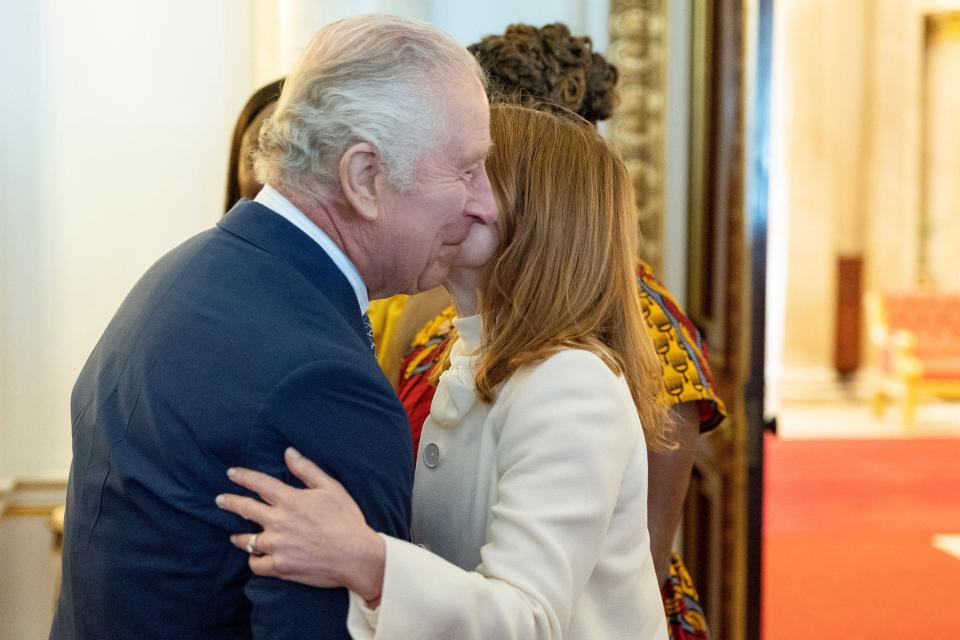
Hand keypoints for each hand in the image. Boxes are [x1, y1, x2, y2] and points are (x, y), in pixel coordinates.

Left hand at [215, 447, 385, 603]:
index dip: (243, 476)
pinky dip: (254, 560)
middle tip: (220, 499)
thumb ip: (306, 469)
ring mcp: (277, 545)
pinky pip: (256, 564)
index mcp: (290, 500)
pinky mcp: (280, 566)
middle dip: (229, 502)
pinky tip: (255, 557)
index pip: (259, 483)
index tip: (231, 473)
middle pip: (245, 508)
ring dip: (239, 537)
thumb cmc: (347, 519)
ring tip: (235, 537)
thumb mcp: (331, 488)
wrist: (356, 556)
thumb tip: (288, 452)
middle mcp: (278, 521)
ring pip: (247, 540)